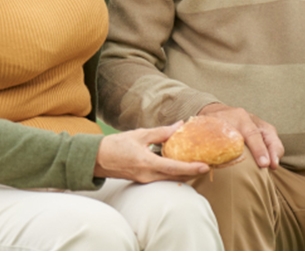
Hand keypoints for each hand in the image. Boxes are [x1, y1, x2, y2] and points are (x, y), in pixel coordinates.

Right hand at [94, 123, 209, 182]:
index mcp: (147, 163)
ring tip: (198, 164)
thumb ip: (161, 132)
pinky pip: (162, 178)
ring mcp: (145, 180)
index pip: (174, 168)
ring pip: (170, 179)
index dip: (191, 168)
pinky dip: (173, 173)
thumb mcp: (139, 135)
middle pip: (175, 177)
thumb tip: (180, 125)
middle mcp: (147, 175)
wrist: (95, 160)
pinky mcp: (143, 180)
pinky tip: (181, 164)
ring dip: (184, 173)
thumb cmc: (115, 145)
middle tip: (208, 163)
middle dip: (192, 172)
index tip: (205, 166)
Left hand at [198, 103, 283, 168]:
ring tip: (273, 166)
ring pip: (273, 137)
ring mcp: (259, 123)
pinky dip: (273, 152)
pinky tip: (270, 163)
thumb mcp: (206, 129)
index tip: (263, 164)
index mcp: (238, 117)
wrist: (217, 112)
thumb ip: (208, 143)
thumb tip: (204, 165)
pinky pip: (272, 140)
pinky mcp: (262, 130)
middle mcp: (251, 119)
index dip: (259, 150)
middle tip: (272, 166)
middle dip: (273, 151)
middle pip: (268, 134)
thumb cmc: (210, 124)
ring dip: (275, 153)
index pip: (252, 134)